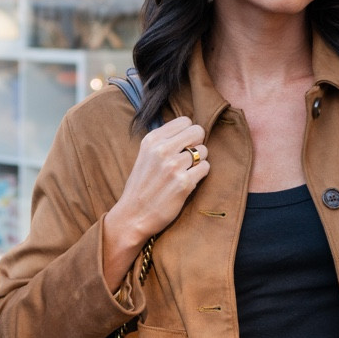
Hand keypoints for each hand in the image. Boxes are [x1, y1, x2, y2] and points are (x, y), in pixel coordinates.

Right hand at [103, 116, 210, 287]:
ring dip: (199, 161)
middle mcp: (162, 150)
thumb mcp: (145, 155)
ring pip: (204, 150)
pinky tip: (188, 182)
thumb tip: (189, 129)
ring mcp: (173, 166)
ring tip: (186, 172)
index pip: (185, 121)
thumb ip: (164, 141)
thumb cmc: (141, 186)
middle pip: (198, 131)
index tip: (183, 145)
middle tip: (188, 158)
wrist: (133, 216)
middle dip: (197, 143)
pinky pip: (205, 168)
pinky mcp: (184, 183)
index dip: (188, 134)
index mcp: (152, 139)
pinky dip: (200, 174)